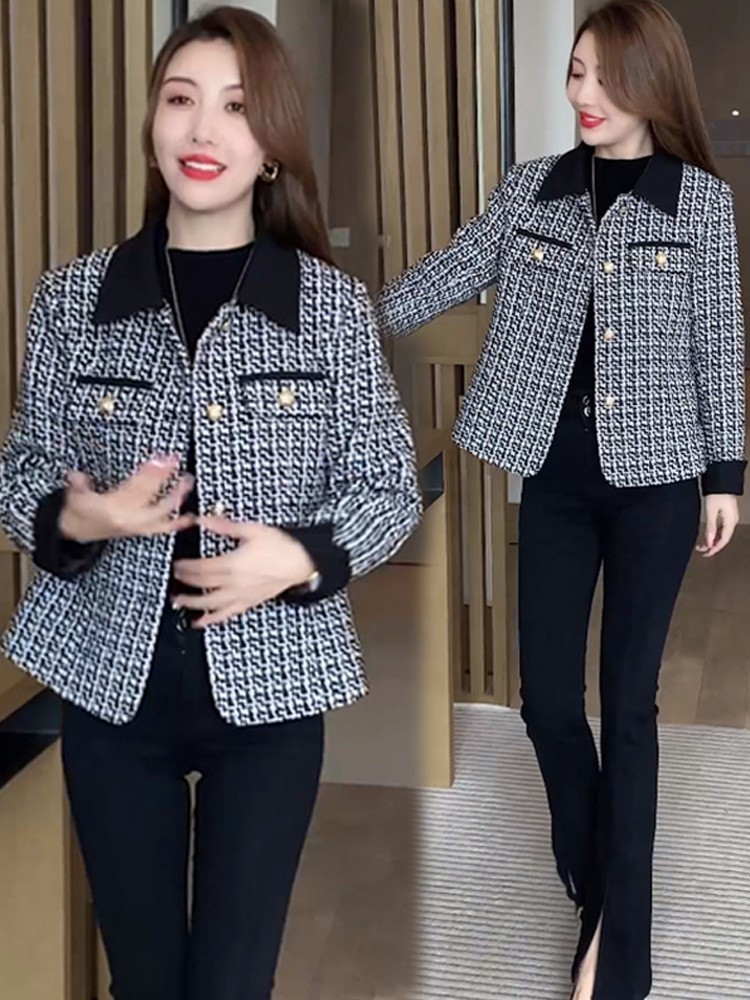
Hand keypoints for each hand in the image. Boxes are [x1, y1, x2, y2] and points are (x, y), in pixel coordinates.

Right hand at [60, 455, 194, 542]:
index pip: (135, 488)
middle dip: (164, 480)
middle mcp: (128, 519)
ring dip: (176, 498)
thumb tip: (75, 476)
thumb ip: (77, 486)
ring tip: (188, 482)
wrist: (75, 532)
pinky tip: (192, 517)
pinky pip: (163, 529)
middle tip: (176, 463)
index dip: (150, 473)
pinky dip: (178, 523)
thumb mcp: (73, 496)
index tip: (163, 458)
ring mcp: (137, 526)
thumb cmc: (78, 510)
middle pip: (151, 498)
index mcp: (112, 510)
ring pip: (161, 513)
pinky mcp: (142, 531)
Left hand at [172, 516, 315, 627]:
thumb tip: (203, 520)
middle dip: (186, 581)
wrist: (301, 562)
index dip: (186, 567)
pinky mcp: (248, 602)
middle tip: (174, 578)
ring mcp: (241, 595)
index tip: (176, 564)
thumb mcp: (252, 530)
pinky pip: (227, 614)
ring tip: (178, 601)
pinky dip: (211, 619)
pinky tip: (201, 622)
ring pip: (210, 603)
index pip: (202, 568)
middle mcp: (234, 582)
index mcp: (233, 563)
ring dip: (192, 603)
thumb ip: (225, 526)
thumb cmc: (280, 545)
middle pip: (203, 584)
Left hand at [696, 494, 738, 556]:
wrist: (722, 480)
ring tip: (702, 544)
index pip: (723, 540)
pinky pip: (723, 527)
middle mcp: (733, 520)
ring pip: (723, 533)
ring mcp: (731, 517)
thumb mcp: (711, 512)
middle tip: (702, 551)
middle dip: (713, 546)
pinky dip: (715, 533)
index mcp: (731, 521)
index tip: (706, 554)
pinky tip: (708, 535)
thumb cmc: (716, 493)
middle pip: (724, 538)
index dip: (715, 549)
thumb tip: (709, 542)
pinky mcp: (728, 513)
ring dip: (713, 539)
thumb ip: (710, 527)